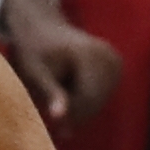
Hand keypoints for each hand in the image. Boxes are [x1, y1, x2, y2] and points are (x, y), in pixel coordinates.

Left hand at [0, 0, 119, 128]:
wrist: (42, 28)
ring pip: (101, 101)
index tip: (55, 121)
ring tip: (60, 92)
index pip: (89, 99)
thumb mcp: (35, 73)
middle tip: (57, 113)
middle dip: (76, 112)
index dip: (71, 114)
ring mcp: (115, 60)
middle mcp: (108, 56)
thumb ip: (51, 94)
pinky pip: (104, 94)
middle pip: (98, 101)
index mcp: (90, 56)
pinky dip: (87, 99)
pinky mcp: (116, 65)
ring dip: (80, 106)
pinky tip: (71, 87)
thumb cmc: (33, 51)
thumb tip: (59, 117)